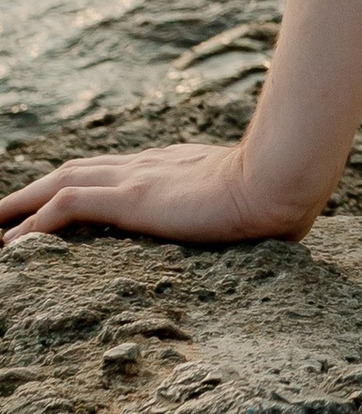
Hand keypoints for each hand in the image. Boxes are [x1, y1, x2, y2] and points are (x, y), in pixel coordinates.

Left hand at [0, 140, 311, 252]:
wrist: (282, 177)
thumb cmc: (279, 195)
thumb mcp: (246, 204)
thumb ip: (234, 212)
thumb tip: (254, 231)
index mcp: (169, 168)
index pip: (107, 172)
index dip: (73, 185)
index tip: (51, 202)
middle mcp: (145, 166)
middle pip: (71, 171)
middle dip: (30, 193)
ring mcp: (136, 179)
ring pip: (57, 184)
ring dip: (19, 205)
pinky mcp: (132, 197)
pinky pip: (66, 207)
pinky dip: (34, 224)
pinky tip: (14, 246)